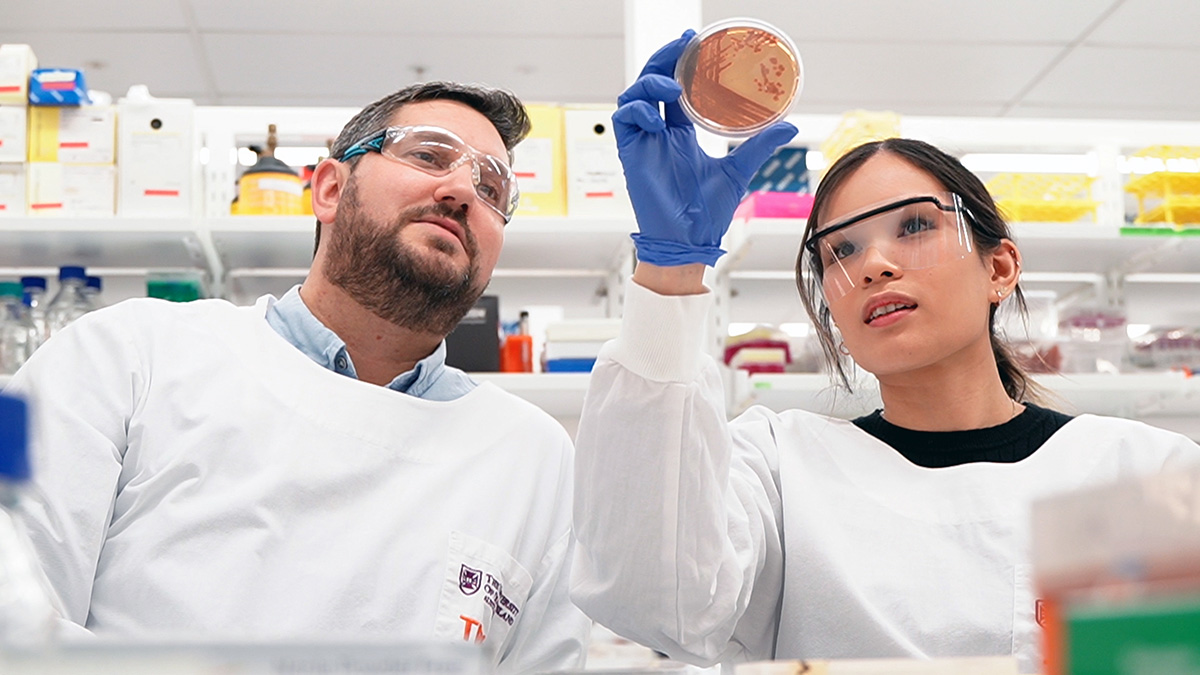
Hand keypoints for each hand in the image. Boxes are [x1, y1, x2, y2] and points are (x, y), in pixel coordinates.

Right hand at [614, 30, 797, 266]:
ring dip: (651, 83)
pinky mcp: (632, 154)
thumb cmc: (705, 213)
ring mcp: (644, 143)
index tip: (692, 41)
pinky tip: (658, 117)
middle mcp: (659, 135)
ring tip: (673, 86)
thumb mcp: (737, 170)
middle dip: (663, 60)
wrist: (689, 240)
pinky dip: (639, 111)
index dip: (680, 64)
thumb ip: (758, 145)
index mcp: (680, 135)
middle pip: (651, 84)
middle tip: (681, 45)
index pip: (675, 90)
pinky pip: (624, 120)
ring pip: (634, 96)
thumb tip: (787, 125)